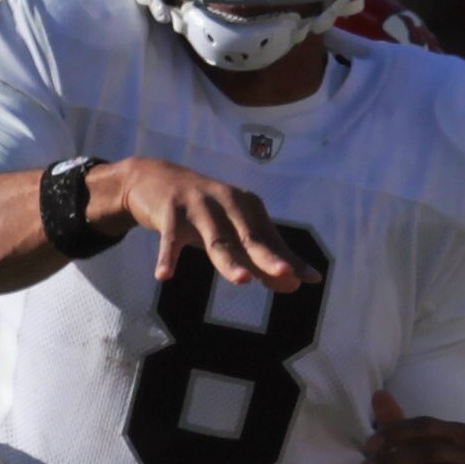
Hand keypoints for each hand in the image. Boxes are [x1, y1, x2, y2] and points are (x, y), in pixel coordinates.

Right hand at [102, 159, 316, 289]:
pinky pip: (170, 239)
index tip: (310, 279)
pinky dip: (167, 257)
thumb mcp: (231, 230)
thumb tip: (295, 284)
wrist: (153, 179)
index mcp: (246, 207)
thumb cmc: (202, 211)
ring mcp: (198, 207)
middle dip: (267, 257)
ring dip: (229, 261)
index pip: (270, 240)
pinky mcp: (170, 212)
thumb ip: (261, 257)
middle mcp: (227, 203)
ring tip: (243, 280)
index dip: (288, 260)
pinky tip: (164, 276)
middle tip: (285, 274)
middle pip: (249, 238)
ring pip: (216, 239)